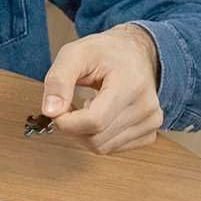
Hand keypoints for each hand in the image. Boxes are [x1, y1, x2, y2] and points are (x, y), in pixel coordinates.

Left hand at [41, 23, 162, 153]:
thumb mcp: (74, 54)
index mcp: (130, 84)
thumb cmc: (105, 51)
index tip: (56, 109)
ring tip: (84, 107)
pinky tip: (97, 117)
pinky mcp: (149, 133)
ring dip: (82, 133)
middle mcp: (145, 107)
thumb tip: (50, 111)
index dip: (66, 122)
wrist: (134, 53)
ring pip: (102, 147)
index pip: (95, 121)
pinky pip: (112, 148)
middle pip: (96, 139)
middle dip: (72, 127)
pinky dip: (97, 137)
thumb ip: (58, 80)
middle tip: (67, 106)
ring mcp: (151, 122)